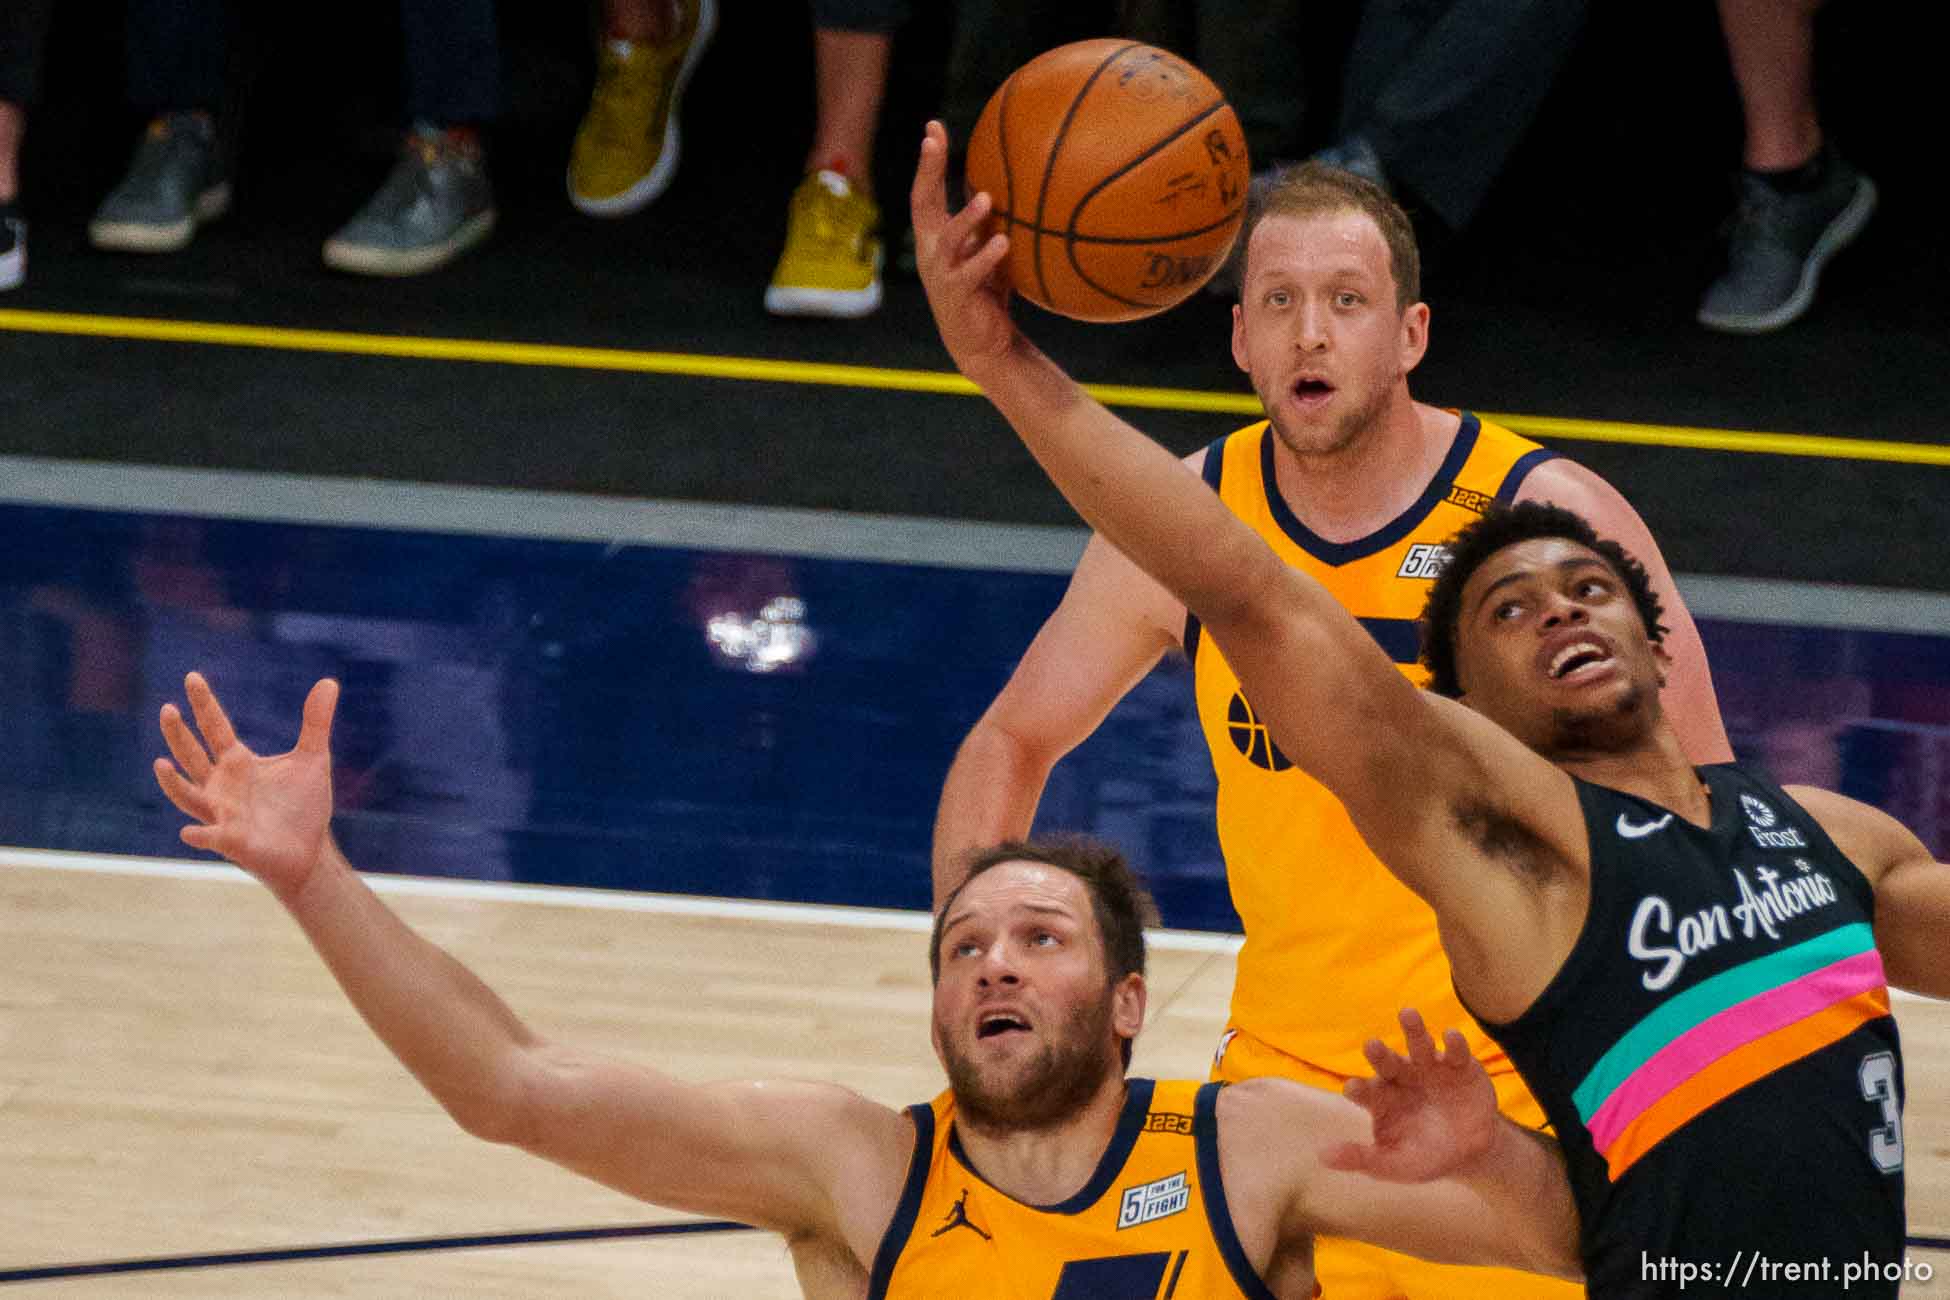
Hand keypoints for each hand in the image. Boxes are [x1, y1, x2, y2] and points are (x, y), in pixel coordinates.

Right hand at [154, 672, 339, 901]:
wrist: (310, 851)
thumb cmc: (302, 806)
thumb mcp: (313, 758)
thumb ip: (316, 722)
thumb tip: (329, 682)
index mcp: (238, 762)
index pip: (215, 727)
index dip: (204, 704)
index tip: (192, 676)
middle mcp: (222, 785)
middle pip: (192, 756)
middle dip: (178, 735)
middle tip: (168, 709)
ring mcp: (223, 813)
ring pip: (188, 796)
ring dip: (173, 783)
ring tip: (161, 763)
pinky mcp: (233, 841)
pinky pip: (210, 836)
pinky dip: (201, 834)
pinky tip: (189, 832)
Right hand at [909, 119, 1017, 380]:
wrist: (982, 342)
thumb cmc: (987, 291)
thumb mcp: (989, 250)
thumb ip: (992, 223)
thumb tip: (1019, 184)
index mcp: (935, 237)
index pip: (927, 191)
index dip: (928, 161)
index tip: (932, 127)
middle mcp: (930, 251)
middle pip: (922, 204)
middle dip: (927, 171)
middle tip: (932, 142)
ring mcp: (940, 274)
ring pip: (948, 240)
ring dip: (967, 218)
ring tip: (986, 198)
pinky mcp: (956, 296)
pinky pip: (970, 273)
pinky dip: (986, 257)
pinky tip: (1003, 242)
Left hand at [1321, 1008, 1498, 1182]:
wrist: (1470, 1153)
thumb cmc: (1424, 1156)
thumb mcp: (1393, 1165)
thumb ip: (1361, 1159)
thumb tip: (1321, 1157)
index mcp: (1381, 1099)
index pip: (1365, 1092)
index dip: (1358, 1089)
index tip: (1352, 1088)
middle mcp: (1401, 1077)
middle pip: (1386, 1062)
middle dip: (1379, 1054)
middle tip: (1371, 1046)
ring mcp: (1429, 1068)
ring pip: (1418, 1044)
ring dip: (1413, 1029)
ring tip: (1407, 1013)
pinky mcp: (1459, 1066)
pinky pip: (1455, 1051)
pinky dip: (1453, 1043)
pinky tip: (1450, 1035)